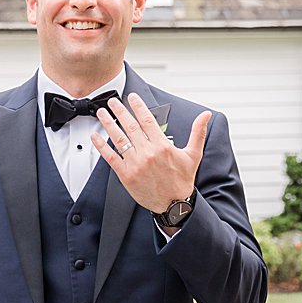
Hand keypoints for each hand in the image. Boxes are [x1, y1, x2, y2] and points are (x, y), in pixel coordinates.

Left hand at [91, 95, 210, 212]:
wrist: (174, 204)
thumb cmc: (182, 180)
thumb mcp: (193, 154)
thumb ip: (198, 132)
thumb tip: (206, 115)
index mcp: (162, 145)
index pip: (147, 120)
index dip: (138, 106)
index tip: (131, 97)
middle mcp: (148, 153)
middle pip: (130, 126)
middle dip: (120, 111)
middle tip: (112, 101)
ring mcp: (136, 164)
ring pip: (119, 139)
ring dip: (108, 124)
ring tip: (102, 113)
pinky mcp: (126, 175)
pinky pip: (111, 157)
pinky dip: (102, 146)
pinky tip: (95, 137)